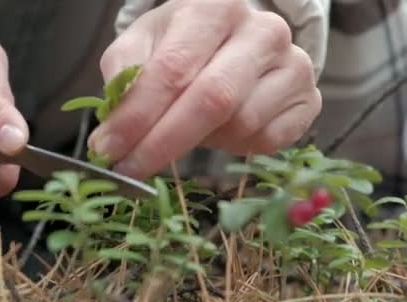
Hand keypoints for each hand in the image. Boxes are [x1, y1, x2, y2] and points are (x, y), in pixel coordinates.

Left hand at [90, 0, 321, 179]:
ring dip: (203, 140)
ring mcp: (293, 64)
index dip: (137, 116)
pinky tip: (221, 129)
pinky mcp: (309, 99)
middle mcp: (262, 30)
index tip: (108, 149)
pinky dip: (236, 147)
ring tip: (187, 126)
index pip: (172, 69)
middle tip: (130, 169)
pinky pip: (267, 141)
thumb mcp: (141, 46)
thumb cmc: (180, 44)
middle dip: (163, 143)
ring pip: (241, 124)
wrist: (231, 41)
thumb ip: (124, 75)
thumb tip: (115, 122)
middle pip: (212, 99)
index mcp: (213, 7)